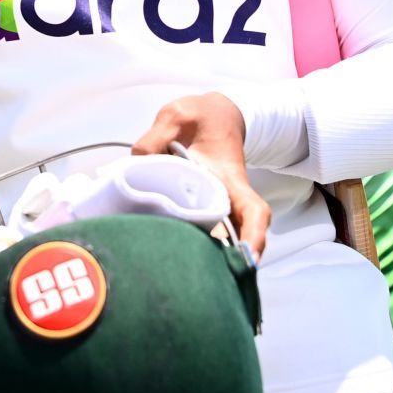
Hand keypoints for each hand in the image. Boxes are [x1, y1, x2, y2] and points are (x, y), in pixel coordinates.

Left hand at [132, 92, 270, 256]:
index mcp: (229, 178)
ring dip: (195, 256)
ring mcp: (211, 206)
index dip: (254, 237)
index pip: (252, 212)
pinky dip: (176, 242)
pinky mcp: (194, 208)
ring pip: (211, 239)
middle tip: (191, 276)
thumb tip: (138, 162)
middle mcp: (225, 198)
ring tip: (167, 270)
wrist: (212, 117)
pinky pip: (190, 230)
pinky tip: (148, 250)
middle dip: (217, 260)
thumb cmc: (199, 118)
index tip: (248, 260)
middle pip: (231, 238)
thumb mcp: (176, 116)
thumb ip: (155, 137)